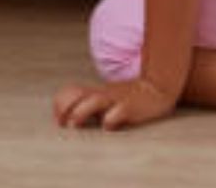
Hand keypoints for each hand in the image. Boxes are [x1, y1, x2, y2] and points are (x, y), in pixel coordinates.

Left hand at [52, 78, 177, 130]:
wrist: (157, 88)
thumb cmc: (128, 97)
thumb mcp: (107, 97)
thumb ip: (91, 104)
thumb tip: (70, 119)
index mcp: (96, 91)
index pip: (71, 91)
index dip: (60, 104)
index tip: (58, 121)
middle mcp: (103, 94)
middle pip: (77, 94)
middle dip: (65, 107)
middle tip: (62, 124)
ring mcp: (116, 100)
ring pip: (95, 101)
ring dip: (81, 111)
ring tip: (75, 124)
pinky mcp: (131, 107)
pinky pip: (119, 112)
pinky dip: (111, 119)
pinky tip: (107, 127)